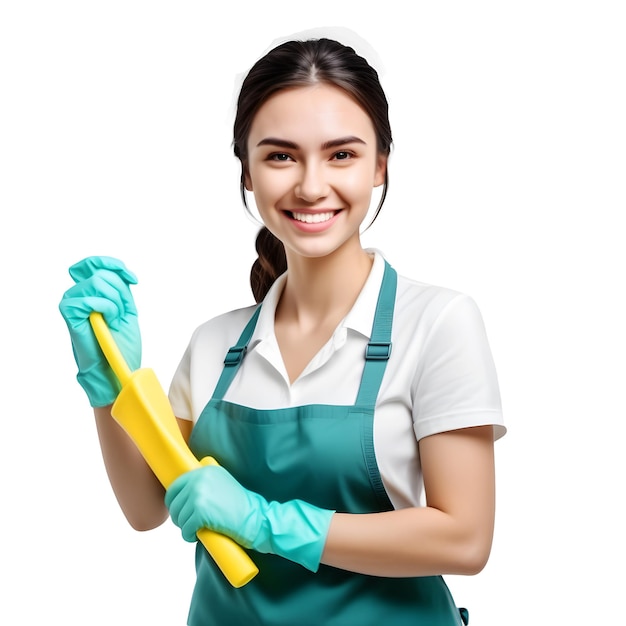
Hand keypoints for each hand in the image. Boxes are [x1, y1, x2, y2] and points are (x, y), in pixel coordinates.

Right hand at [59, 256, 140, 406]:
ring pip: (97, 282)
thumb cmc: (120, 342)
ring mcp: (72, 302)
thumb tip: (118, 270)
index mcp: (91, 291)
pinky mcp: (69, 312)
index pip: (94, 263)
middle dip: (120, 294)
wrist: (115, 366)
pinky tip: (108, 322)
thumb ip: (120, 287)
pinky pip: (90, 298)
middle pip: (103, 273)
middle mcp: (78, 293)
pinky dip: (107, 309)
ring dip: (115, 303)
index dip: (114, 265)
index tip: (133, 279)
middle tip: (121, 315)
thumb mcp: (126, 308)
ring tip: (114, 320)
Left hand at [165, 461, 333, 571]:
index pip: (176, 486)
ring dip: (185, 528)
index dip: (175, 503)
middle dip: (180, 517)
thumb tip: (181, 493)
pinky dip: (189, 536)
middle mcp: (200, 478)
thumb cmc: (241, 506)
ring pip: (178, 517)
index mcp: (205, 470)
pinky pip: (185, 529)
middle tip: (192, 524)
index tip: (182, 512)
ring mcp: (199, 494)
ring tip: (199, 529)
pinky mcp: (200, 512)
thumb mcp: (223, 484)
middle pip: (174, 503)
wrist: (257, 518)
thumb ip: (204, 483)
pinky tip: (199, 535)